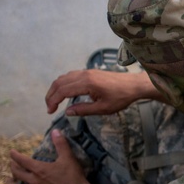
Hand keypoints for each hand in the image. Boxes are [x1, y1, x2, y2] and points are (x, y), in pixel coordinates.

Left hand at [6, 130, 92, 183]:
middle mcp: (33, 181)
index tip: (11, 152)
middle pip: (17, 173)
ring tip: (8, 181)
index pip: (22, 160)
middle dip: (13, 167)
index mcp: (39, 169)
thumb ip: (60, 143)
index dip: (14, 155)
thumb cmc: (73, 175)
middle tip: (12, 164)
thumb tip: (55, 130)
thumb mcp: (68, 157)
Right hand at [45, 69, 159, 115]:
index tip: (50, 111)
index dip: (53, 101)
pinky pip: (71, 76)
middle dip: (51, 95)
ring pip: (64, 77)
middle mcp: (84, 74)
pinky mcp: (90, 72)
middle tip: (49, 108)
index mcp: (87, 83)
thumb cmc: (121, 97)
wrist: (134, 85)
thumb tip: (67, 112)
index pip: (62, 90)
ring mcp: (87, 71)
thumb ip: (83, 110)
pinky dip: (64, 84)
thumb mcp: (103, 108)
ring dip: (56, 89)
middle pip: (59, 82)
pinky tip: (65, 93)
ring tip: (55, 102)